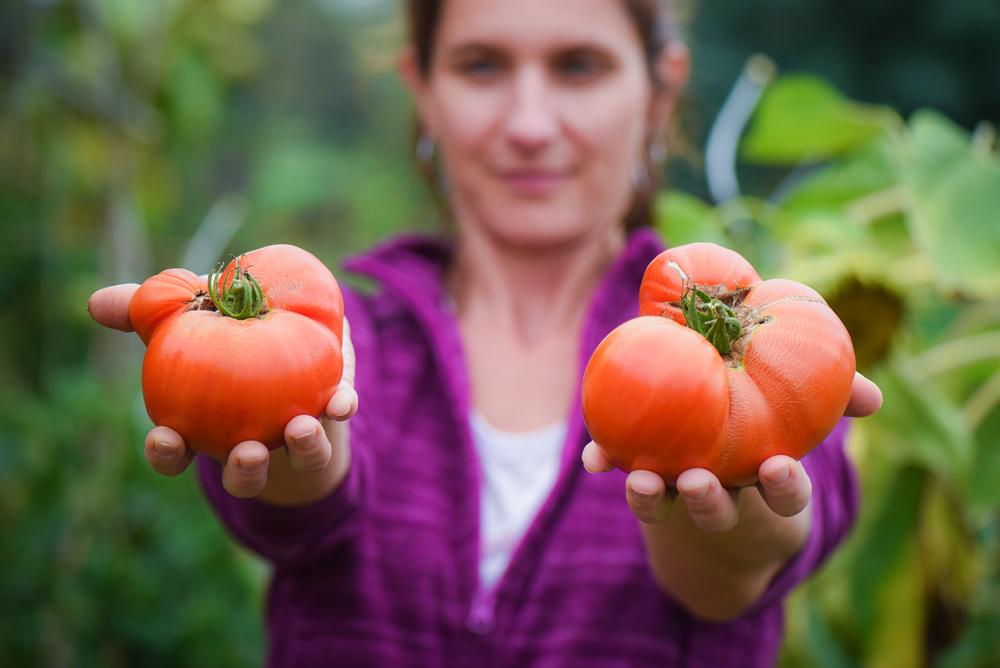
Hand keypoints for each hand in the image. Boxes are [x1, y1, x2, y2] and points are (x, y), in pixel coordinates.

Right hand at [87, 283, 357, 498]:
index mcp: (206, 426)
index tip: (167, 439)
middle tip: (247, 452)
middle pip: (243, 475)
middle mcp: (252, 441)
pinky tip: (341, 402)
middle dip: (244, 472)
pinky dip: (340, 410)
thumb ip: (148, 310)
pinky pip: (338, 419)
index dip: (168, 454)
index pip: (177, 453)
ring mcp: (295, 433)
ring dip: (301, 447)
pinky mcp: (332, 413)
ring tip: (299, 428)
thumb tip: (96, 303)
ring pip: (298, 457)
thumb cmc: (228, 328)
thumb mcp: (189, 314)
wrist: (292, 326)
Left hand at [582, 371, 881, 532]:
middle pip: (717, 511)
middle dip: (707, 502)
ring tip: (639, 480)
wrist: (718, 448)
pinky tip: (595, 457)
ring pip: (666, 506)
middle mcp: (724, 494)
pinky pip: (625, 480)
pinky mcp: (646, 483)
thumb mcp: (801, 413)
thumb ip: (834, 399)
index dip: (783, 486)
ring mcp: (681, 493)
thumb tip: (875, 398)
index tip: (779, 467)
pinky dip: (608, 466)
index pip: (784, 493)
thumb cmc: (769, 424)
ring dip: (650, 498)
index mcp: (765, 478)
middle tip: (697, 481)